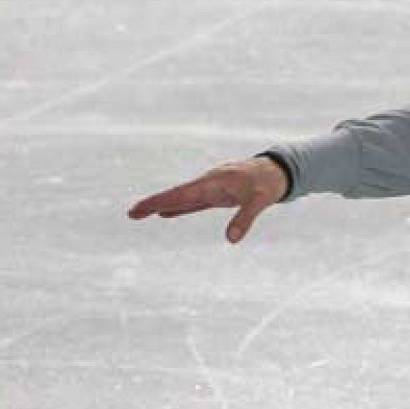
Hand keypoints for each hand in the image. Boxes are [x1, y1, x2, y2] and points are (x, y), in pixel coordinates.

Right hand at [127, 156, 289, 243]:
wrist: (279, 169)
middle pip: (177, 195)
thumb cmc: (269, 183)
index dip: (160, 200)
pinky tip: (167, 213)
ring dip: (163, 205)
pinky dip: (180, 207)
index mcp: (214, 181)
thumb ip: (245, 219)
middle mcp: (209, 183)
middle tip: (131, 214)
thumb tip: (231, 240)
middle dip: (154, 203)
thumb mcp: (260, 201)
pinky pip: (195, 202)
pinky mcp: (218, 193)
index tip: (140, 208)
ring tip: (141, 213)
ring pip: (183, 198)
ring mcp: (212, 188)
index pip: (181, 193)